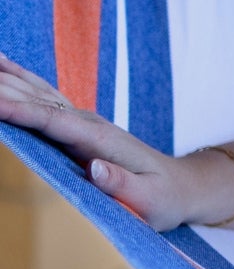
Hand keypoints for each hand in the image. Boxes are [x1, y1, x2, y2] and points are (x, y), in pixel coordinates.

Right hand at [0, 52, 233, 231]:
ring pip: (40, 93)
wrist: (182, 185)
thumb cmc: (164, 198)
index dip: (22, 111)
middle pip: (40, 100)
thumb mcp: (149, 200)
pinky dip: (21, 81)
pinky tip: (4, 68)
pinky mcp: (79, 125)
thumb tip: (95, 169)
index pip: (55, 122)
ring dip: (9, 77)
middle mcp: (90, 124)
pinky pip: (44, 98)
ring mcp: (84, 121)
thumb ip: (123, 185)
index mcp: (101, 140)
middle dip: (6, 88)